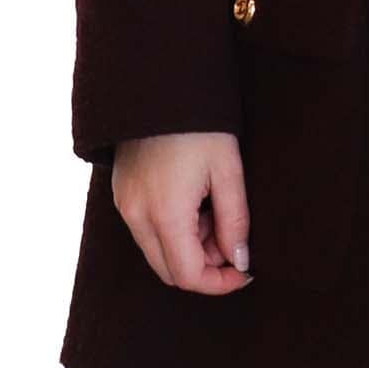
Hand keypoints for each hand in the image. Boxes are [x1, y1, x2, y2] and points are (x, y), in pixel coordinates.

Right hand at [110, 132, 252, 293]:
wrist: (160, 84)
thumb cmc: (200, 124)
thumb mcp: (228, 171)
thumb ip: (235, 221)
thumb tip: (239, 260)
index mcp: (165, 213)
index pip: (188, 276)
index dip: (220, 283)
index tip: (246, 271)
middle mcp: (137, 215)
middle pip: (169, 271)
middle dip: (205, 265)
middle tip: (230, 234)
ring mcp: (125, 205)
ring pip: (158, 252)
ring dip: (190, 246)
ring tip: (213, 207)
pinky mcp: (123, 194)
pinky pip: (147, 230)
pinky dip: (173, 229)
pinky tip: (193, 199)